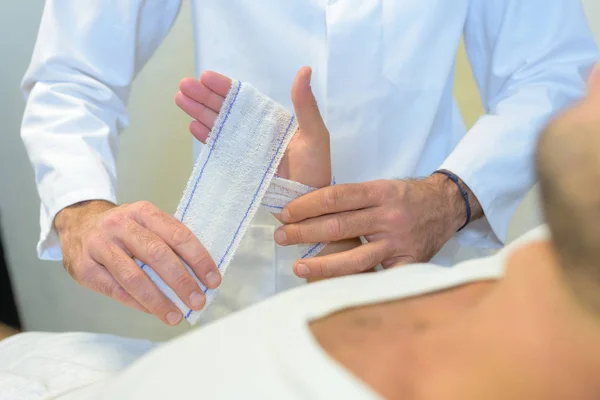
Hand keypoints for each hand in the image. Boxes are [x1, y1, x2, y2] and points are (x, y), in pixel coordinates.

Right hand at [55, 200, 220, 324]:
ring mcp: (99, 245)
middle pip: (156, 254)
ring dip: (158, 300)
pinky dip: (137, 303)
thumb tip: (199, 275)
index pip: (177, 235)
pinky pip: (115, 290)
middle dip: (181, 281)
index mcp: (143, 212)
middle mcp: (120, 225)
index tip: (213, 280)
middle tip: (197, 301)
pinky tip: (152, 311)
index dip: (198, 259)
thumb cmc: (122, 229)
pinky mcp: (83, 267)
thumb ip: (168, 242)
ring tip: (175, 316)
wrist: (76, 223)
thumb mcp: (145, 223)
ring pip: (133, 277)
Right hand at [175, 67, 330, 188]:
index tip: (206, 77)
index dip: (225, 87)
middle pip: (225, 109)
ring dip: (199, 112)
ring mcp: (246, 149)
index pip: (244, 99)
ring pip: (218, 125)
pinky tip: (192, 126)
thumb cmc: (315, 167)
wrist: (307, 202)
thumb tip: (305, 70)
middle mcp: (256, 131)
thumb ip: (306, 104)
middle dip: (204, 96)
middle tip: (184, 85)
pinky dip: (206, 137)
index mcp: (272, 120)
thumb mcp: (315, 133)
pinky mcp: (239, 165)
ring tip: (180, 99)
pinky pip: (219, 148)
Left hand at [274, 174, 483, 277]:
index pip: (335, 197)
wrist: (447, 205)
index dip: (307, 205)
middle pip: (339, 226)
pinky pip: (376, 277)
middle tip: (281, 237)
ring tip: (297, 266)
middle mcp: (389, 216)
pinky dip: (353, 283)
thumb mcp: (382, 186)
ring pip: (354, 258)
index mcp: (380, 192)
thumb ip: (352, 199)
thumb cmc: (406, 197)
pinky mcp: (408, 264)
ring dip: (322, 263)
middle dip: (304, 232)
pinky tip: (331, 288)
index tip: (286, 213)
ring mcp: (399, 243)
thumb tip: (308, 212)